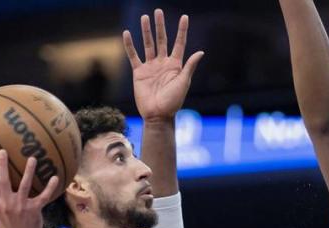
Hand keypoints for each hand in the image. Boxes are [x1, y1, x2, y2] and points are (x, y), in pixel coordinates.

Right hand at [0, 150, 59, 227]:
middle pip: (4, 181)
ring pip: (25, 185)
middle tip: (3, 151)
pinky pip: (43, 197)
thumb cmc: (3, 227)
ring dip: (29, 171)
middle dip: (3, 166)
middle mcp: (7, 204)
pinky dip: (50, 188)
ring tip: (32, 158)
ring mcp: (21, 206)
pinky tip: (55, 177)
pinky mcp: (34, 210)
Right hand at [123, 9, 204, 123]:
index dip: (182, 30)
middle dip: (160, 26)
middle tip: (158, 11)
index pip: (179, 43)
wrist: (158, 114)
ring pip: (148, 44)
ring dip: (146, 31)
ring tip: (144, 17)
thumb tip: (200, 52)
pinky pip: (133, 56)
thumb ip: (189, 66)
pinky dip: (130, 45)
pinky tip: (127, 33)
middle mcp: (163, 63)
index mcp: (176, 65)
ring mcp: (151, 66)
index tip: (184, 17)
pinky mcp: (139, 72)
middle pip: (162, 40)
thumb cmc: (173, 101)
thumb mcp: (183, 82)